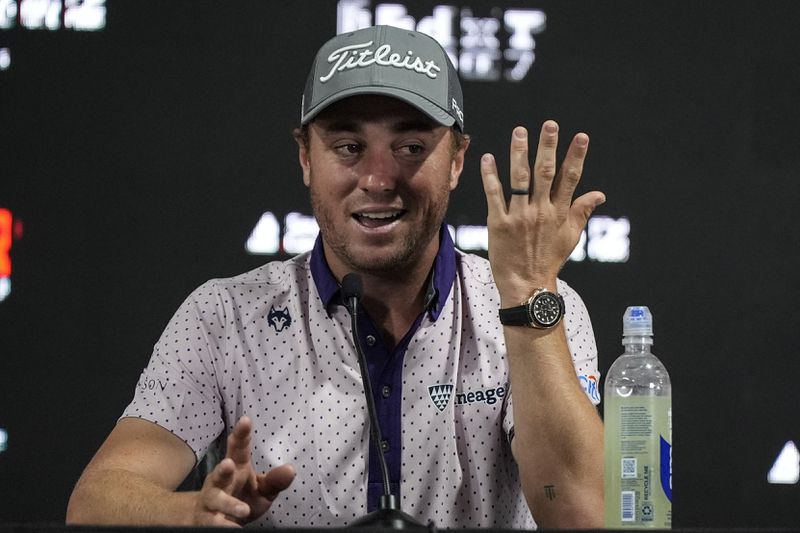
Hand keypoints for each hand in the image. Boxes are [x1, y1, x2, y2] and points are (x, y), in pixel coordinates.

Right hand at [193, 416, 294, 526]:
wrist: (209, 519)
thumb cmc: (241, 498)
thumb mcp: (261, 490)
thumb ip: (275, 481)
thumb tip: (291, 469)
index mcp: (236, 467)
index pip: (238, 448)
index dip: (241, 434)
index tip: (246, 420)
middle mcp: (219, 481)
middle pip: (220, 473)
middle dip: (223, 468)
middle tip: (229, 464)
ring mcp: (211, 500)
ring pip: (216, 500)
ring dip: (228, 504)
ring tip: (243, 510)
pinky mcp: (206, 519)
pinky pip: (214, 523)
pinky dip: (224, 526)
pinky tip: (233, 528)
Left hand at [480, 121, 604, 305]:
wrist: (527, 285)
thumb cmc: (548, 260)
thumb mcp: (570, 237)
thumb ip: (582, 211)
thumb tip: (599, 194)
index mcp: (559, 213)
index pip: (571, 179)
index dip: (576, 156)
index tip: (580, 136)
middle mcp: (541, 211)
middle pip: (546, 173)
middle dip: (548, 147)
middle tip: (549, 124)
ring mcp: (520, 216)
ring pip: (520, 179)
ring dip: (519, 153)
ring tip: (520, 132)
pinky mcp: (499, 224)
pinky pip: (495, 195)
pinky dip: (491, 176)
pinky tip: (488, 158)